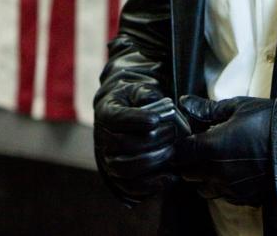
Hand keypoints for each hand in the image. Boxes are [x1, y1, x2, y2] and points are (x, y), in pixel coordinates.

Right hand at [94, 83, 184, 203]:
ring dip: (153, 161)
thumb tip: (150, 101)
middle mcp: (103, 140)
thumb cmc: (135, 101)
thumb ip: (144, 93)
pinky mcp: (120, 179)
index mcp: (106, 113)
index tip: (155, 119)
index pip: (116, 118)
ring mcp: (109, 161)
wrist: (127, 116)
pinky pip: (132, 188)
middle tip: (173, 132)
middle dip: (152, 140)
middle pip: (124, 145)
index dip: (135, 120)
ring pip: (127, 169)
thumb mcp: (138, 89)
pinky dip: (152, 185)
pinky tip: (171, 176)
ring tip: (172, 151)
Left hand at [174, 95, 273, 205]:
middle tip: (199, 144)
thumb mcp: (239, 107)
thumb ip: (208, 109)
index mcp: (211, 148)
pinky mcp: (245, 198)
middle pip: (187, 172)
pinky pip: (223, 195)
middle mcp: (217, 173)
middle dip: (189, 159)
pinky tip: (233, 169)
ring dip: (203, 174)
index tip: (183, 135)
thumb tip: (187, 103)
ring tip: (216, 158)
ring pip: (203, 187)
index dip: (178, 144)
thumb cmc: (272, 123)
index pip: (179, 152)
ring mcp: (231, 188)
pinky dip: (221, 184)